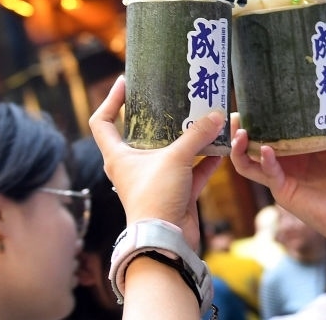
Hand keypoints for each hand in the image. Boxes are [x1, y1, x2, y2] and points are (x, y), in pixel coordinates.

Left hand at [89, 76, 223, 250]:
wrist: (166, 241)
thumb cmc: (155, 198)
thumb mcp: (175, 158)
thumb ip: (196, 135)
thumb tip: (217, 115)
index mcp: (118, 156)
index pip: (103, 122)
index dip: (110, 100)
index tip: (125, 83)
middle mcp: (133, 166)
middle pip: (142, 134)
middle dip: (160, 117)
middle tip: (175, 97)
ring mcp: (155, 179)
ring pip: (172, 152)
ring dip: (189, 138)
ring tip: (205, 118)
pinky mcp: (175, 193)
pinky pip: (192, 170)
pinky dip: (206, 160)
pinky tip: (222, 147)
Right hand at [229, 89, 325, 246]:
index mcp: (301, 145)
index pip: (277, 127)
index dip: (264, 114)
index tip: (258, 96)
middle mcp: (287, 159)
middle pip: (255, 141)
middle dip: (242, 128)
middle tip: (237, 113)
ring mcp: (282, 174)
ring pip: (250, 160)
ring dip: (240, 147)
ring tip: (239, 130)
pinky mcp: (283, 189)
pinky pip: (266, 173)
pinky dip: (263, 160)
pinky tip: (266, 149)